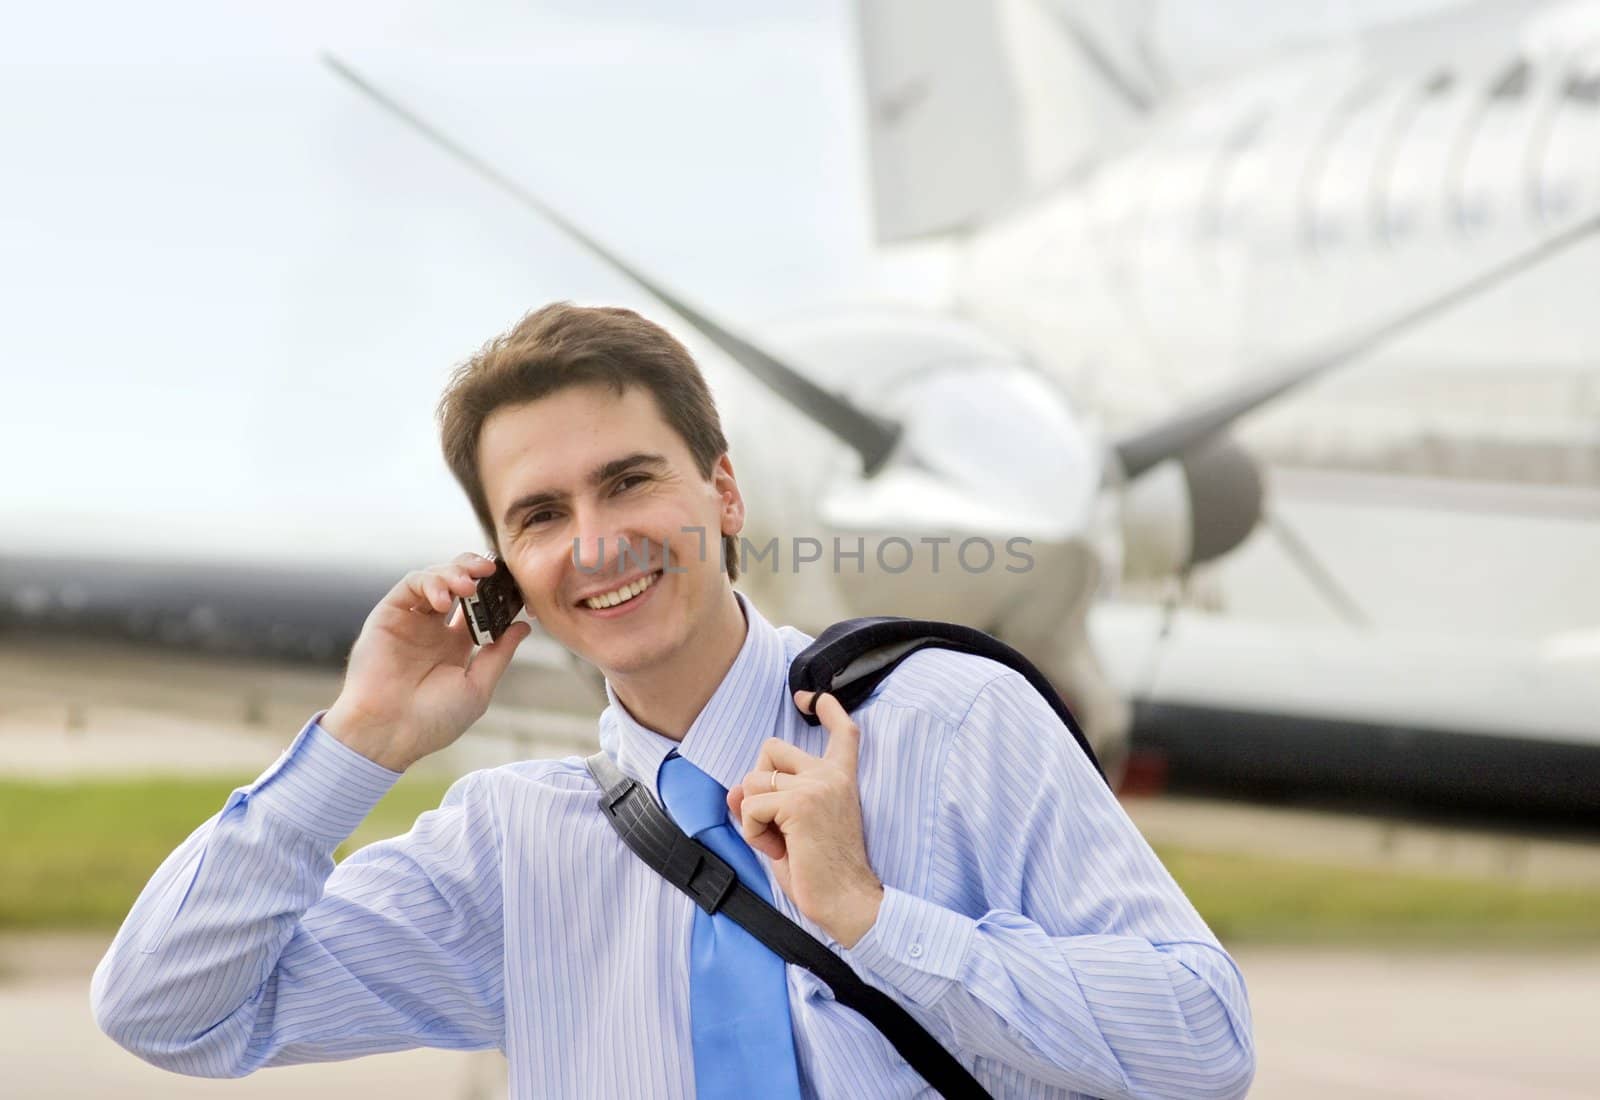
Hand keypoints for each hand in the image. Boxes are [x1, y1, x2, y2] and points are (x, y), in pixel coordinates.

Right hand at [321, 553, 532, 771]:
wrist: (390, 733)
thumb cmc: (433, 720)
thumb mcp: (477, 687)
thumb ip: (499, 654)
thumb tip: (523, 627)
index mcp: (455, 646)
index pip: (478, 606)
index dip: (495, 592)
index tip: (514, 585)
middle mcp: (432, 629)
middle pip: (456, 584)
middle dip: (474, 570)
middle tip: (491, 570)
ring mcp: (410, 621)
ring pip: (435, 578)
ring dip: (454, 572)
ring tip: (468, 586)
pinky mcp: (388, 615)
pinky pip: (410, 585)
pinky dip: (430, 582)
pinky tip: (444, 600)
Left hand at [727, 690, 883, 947]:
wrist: (847, 901)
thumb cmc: (822, 871)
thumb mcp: (793, 829)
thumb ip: (769, 803)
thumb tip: (733, 790)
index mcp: (842, 778)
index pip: (842, 731)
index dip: (826, 707)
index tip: (809, 696)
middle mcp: (831, 775)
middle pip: (770, 748)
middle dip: (756, 780)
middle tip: (775, 821)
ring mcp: (816, 785)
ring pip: (753, 780)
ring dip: (753, 815)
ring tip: (780, 841)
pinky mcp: (798, 803)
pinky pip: (749, 806)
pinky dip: (752, 832)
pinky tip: (778, 849)